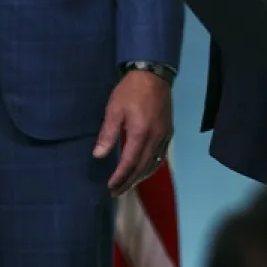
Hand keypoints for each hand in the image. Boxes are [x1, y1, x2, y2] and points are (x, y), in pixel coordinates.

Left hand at [94, 70, 172, 196]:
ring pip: (154, 163)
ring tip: (129, 185)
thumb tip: (98, 156)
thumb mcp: (114, 109)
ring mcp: (164, 136)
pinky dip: (152, 167)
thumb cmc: (130, 91)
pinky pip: (161, 155)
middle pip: (142, 167)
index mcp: (140, 133)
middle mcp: (155, 138)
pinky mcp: (168, 131)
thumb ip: (108, 133)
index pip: (129, 163)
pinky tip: (145, 169)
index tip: (110, 187)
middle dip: (129, 182)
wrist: (153, 74)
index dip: (119, 177)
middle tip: (116, 192)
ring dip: (141, 177)